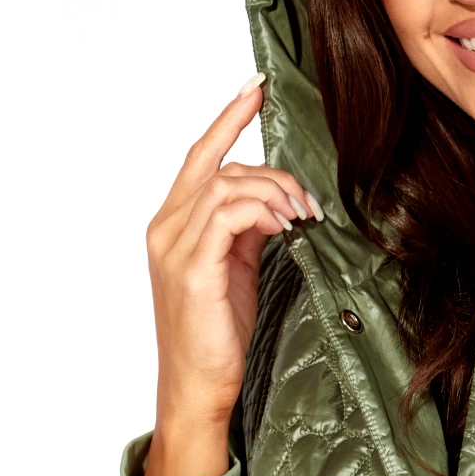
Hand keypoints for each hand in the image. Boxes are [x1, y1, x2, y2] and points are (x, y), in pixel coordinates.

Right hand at [142, 77, 320, 475]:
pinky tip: (288, 227)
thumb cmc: (216, 334)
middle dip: (273, 173)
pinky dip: (263, 212)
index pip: (200, 156)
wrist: (196, 386)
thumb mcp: (237, 269)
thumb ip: (248, 230)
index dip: (228, 118)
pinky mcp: (192, 268)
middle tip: (309, 203)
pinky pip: (228, 215)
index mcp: (173, 224)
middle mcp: (166, 227)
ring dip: (275, 193)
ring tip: (303, 218)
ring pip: (228, 185)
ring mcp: (174, 246)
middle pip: (221, 167)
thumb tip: (279, 202)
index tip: (256, 89)